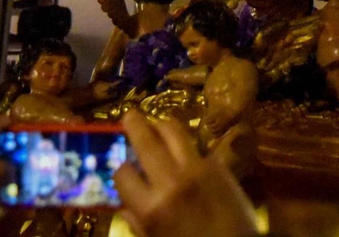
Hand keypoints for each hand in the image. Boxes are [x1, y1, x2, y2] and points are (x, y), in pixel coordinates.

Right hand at [115, 110, 258, 236]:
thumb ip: (138, 223)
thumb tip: (124, 206)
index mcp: (151, 207)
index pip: (123, 174)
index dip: (120, 169)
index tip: (122, 166)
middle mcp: (171, 182)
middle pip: (147, 142)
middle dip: (134, 125)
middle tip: (130, 115)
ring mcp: (197, 169)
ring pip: (175, 132)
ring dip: (162, 123)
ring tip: (156, 121)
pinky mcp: (218, 165)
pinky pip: (198, 145)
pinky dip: (188, 142)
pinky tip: (184, 144)